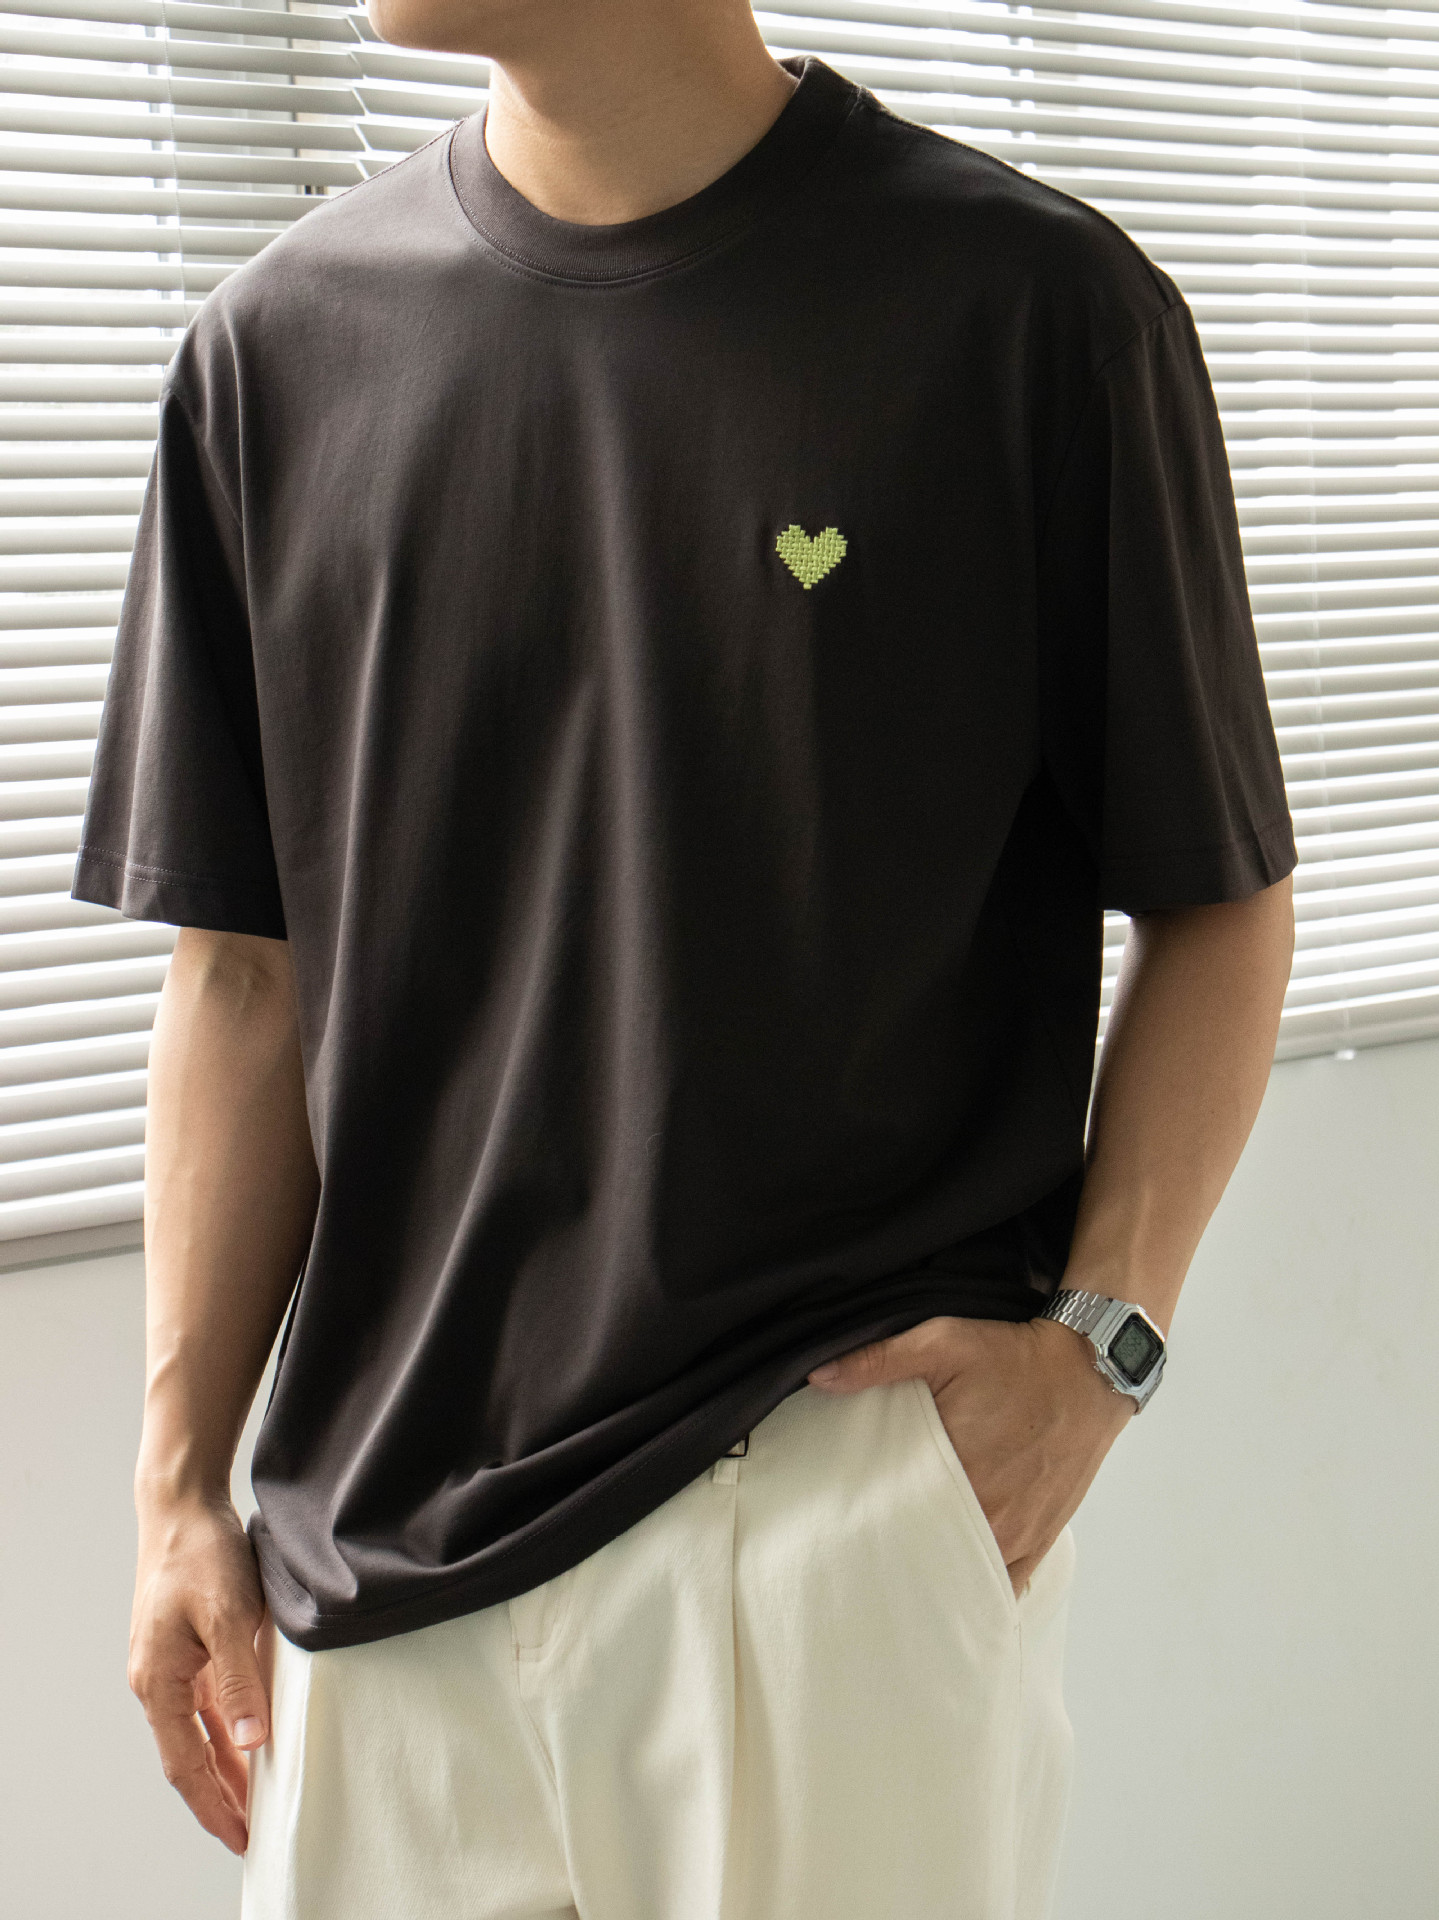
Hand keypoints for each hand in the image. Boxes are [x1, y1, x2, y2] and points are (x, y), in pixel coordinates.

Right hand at [129, 1492, 269, 1852]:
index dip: (213, 1804)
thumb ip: (238, 1678)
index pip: (185, 1764)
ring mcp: (170, 1663)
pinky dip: (227, 1726)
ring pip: (198, 1730)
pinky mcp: (186, 1645)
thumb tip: (252, 1739)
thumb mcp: (226, 1614)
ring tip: (254, 1798)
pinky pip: (206, 1701)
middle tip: (250, 1831)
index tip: (240, 1837)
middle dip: (218, 1795)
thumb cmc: (200, 1552)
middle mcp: (157, 1680)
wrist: (182, 1505)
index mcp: (158, 1682)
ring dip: (224, 1764)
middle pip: (188, 1755)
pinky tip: (250, 1737)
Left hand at [808, 1314, 1133, 1595]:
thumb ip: (879, 1361)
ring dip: (939, 1577)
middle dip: (899, 1562)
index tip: (843, 1540)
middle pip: (932, 1557)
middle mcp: (993, 1514)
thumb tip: (819, 1376)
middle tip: (864, 1565)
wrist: (1089, 1369)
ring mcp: (1021, 1531)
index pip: (900, 1524)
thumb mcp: (943, 1342)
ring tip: (903, 1581)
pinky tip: (954, 1594)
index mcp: (960, 1471)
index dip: (870, 1536)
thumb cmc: (1016, 1358)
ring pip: (968, 1576)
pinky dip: (981, 1588)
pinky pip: (1009, 1582)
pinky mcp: (1043, 1536)